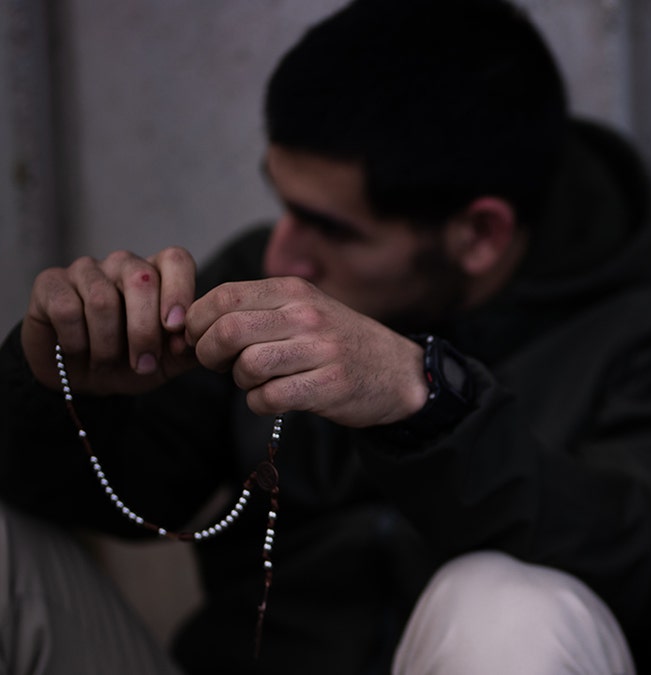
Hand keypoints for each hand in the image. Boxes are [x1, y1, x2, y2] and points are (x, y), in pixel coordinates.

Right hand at [21, 247, 199, 394]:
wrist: (82, 380)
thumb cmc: (130, 362)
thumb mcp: (167, 362)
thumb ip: (188, 349)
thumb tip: (196, 338)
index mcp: (157, 274)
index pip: (176, 260)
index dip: (179, 291)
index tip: (175, 329)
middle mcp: (123, 264)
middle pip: (141, 280)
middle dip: (144, 331)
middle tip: (143, 364)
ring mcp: (85, 270)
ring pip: (102, 299)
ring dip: (107, 344)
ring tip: (106, 362)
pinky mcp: (50, 283)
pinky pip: (67, 309)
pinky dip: (76, 341)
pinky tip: (77, 351)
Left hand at [185, 277, 428, 426]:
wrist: (398, 371)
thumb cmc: (339, 342)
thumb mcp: (306, 307)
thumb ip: (259, 308)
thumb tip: (195, 321)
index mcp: (295, 290)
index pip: (224, 295)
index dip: (198, 320)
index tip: (199, 337)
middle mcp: (307, 315)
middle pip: (228, 330)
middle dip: (208, 353)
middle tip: (217, 364)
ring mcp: (320, 351)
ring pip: (247, 366)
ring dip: (239, 381)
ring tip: (254, 381)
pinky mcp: (328, 386)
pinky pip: (269, 398)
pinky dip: (260, 403)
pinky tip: (273, 398)